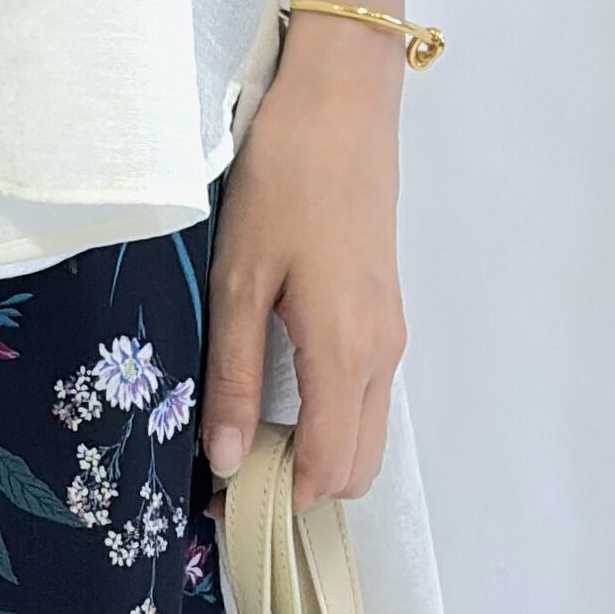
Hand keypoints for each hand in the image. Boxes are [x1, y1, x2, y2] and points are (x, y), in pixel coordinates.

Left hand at [200, 0, 411, 504]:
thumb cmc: (285, 182)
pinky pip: (366, 396)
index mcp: (346, 352)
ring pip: (366, 432)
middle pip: (358, 467)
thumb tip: (228, 461)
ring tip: (245, 441)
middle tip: (231, 480)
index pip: (329, 469)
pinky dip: (330, 420)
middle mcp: (381, 355)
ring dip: (317, 455)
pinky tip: (276, 397)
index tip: (224, 509)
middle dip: (303, 490)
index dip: (281, 502)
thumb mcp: (238, 280)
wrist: (342, 104)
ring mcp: (390, 334)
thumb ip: (236, 375)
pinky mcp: (385, 313)